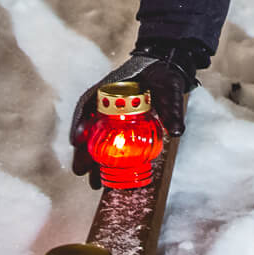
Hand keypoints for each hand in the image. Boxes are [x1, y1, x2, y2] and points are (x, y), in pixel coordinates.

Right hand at [68, 40, 203, 185]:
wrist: (166, 72)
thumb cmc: (162, 76)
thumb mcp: (169, 89)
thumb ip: (172, 108)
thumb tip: (176, 132)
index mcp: (109, 89)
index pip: (87, 104)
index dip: (80, 122)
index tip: (77, 140)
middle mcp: (104, 103)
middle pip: (87, 128)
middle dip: (82, 151)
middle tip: (80, 171)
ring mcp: (109, 115)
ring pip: (95, 139)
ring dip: (92, 160)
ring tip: (94, 182)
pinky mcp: (119, 126)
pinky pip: (107, 143)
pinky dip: (105, 159)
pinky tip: (106, 174)